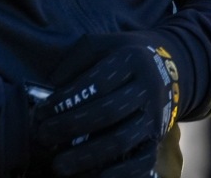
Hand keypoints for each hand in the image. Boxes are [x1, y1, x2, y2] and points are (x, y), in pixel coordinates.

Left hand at [30, 44, 180, 177]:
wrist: (170, 67)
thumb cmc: (123, 58)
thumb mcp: (104, 45)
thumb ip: (76, 59)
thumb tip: (50, 88)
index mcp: (133, 60)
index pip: (97, 83)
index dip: (66, 100)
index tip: (41, 112)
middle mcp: (149, 87)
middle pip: (108, 112)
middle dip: (69, 127)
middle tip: (43, 137)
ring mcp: (156, 116)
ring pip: (121, 141)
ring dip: (85, 157)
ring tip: (58, 165)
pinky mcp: (158, 139)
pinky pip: (141, 163)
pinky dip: (116, 175)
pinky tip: (90, 176)